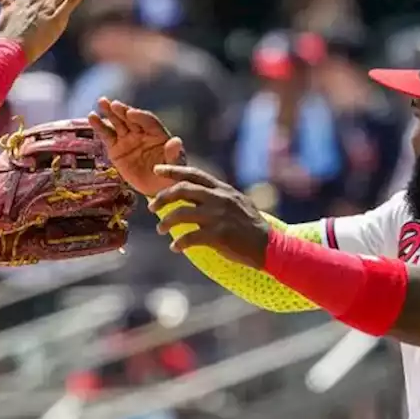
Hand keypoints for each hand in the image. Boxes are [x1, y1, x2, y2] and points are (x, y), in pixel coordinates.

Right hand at [88, 98, 186, 196]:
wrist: (156, 189)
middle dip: (123, 111)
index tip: (131, 113)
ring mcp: (128, 139)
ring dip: (109, 112)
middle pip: (131, 118)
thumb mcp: (175, 167)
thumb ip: (174, 155)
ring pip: (118, 123)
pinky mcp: (116, 148)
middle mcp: (142, 132)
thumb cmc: (169, 176)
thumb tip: (176, 141)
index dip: (140, 116)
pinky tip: (92, 117)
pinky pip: (107, 135)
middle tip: (113, 104)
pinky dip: (99, 126)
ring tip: (101, 102)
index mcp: (158, 134)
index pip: (149, 121)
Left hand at [150, 165, 271, 268]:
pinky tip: (175, 248)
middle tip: (151, 207)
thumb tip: (200, 191)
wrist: (268, 245)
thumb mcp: (237, 202)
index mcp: (222, 189)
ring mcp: (218, 216)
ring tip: (160, 229)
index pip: (193, 174)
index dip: (172, 170)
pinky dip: (179, 243)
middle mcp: (219, 199)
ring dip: (166, 222)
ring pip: (181, 214)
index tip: (156, 170)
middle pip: (182, 190)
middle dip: (162, 197)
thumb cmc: (251, 226)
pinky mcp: (218, 235)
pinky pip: (189, 237)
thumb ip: (219, 195)